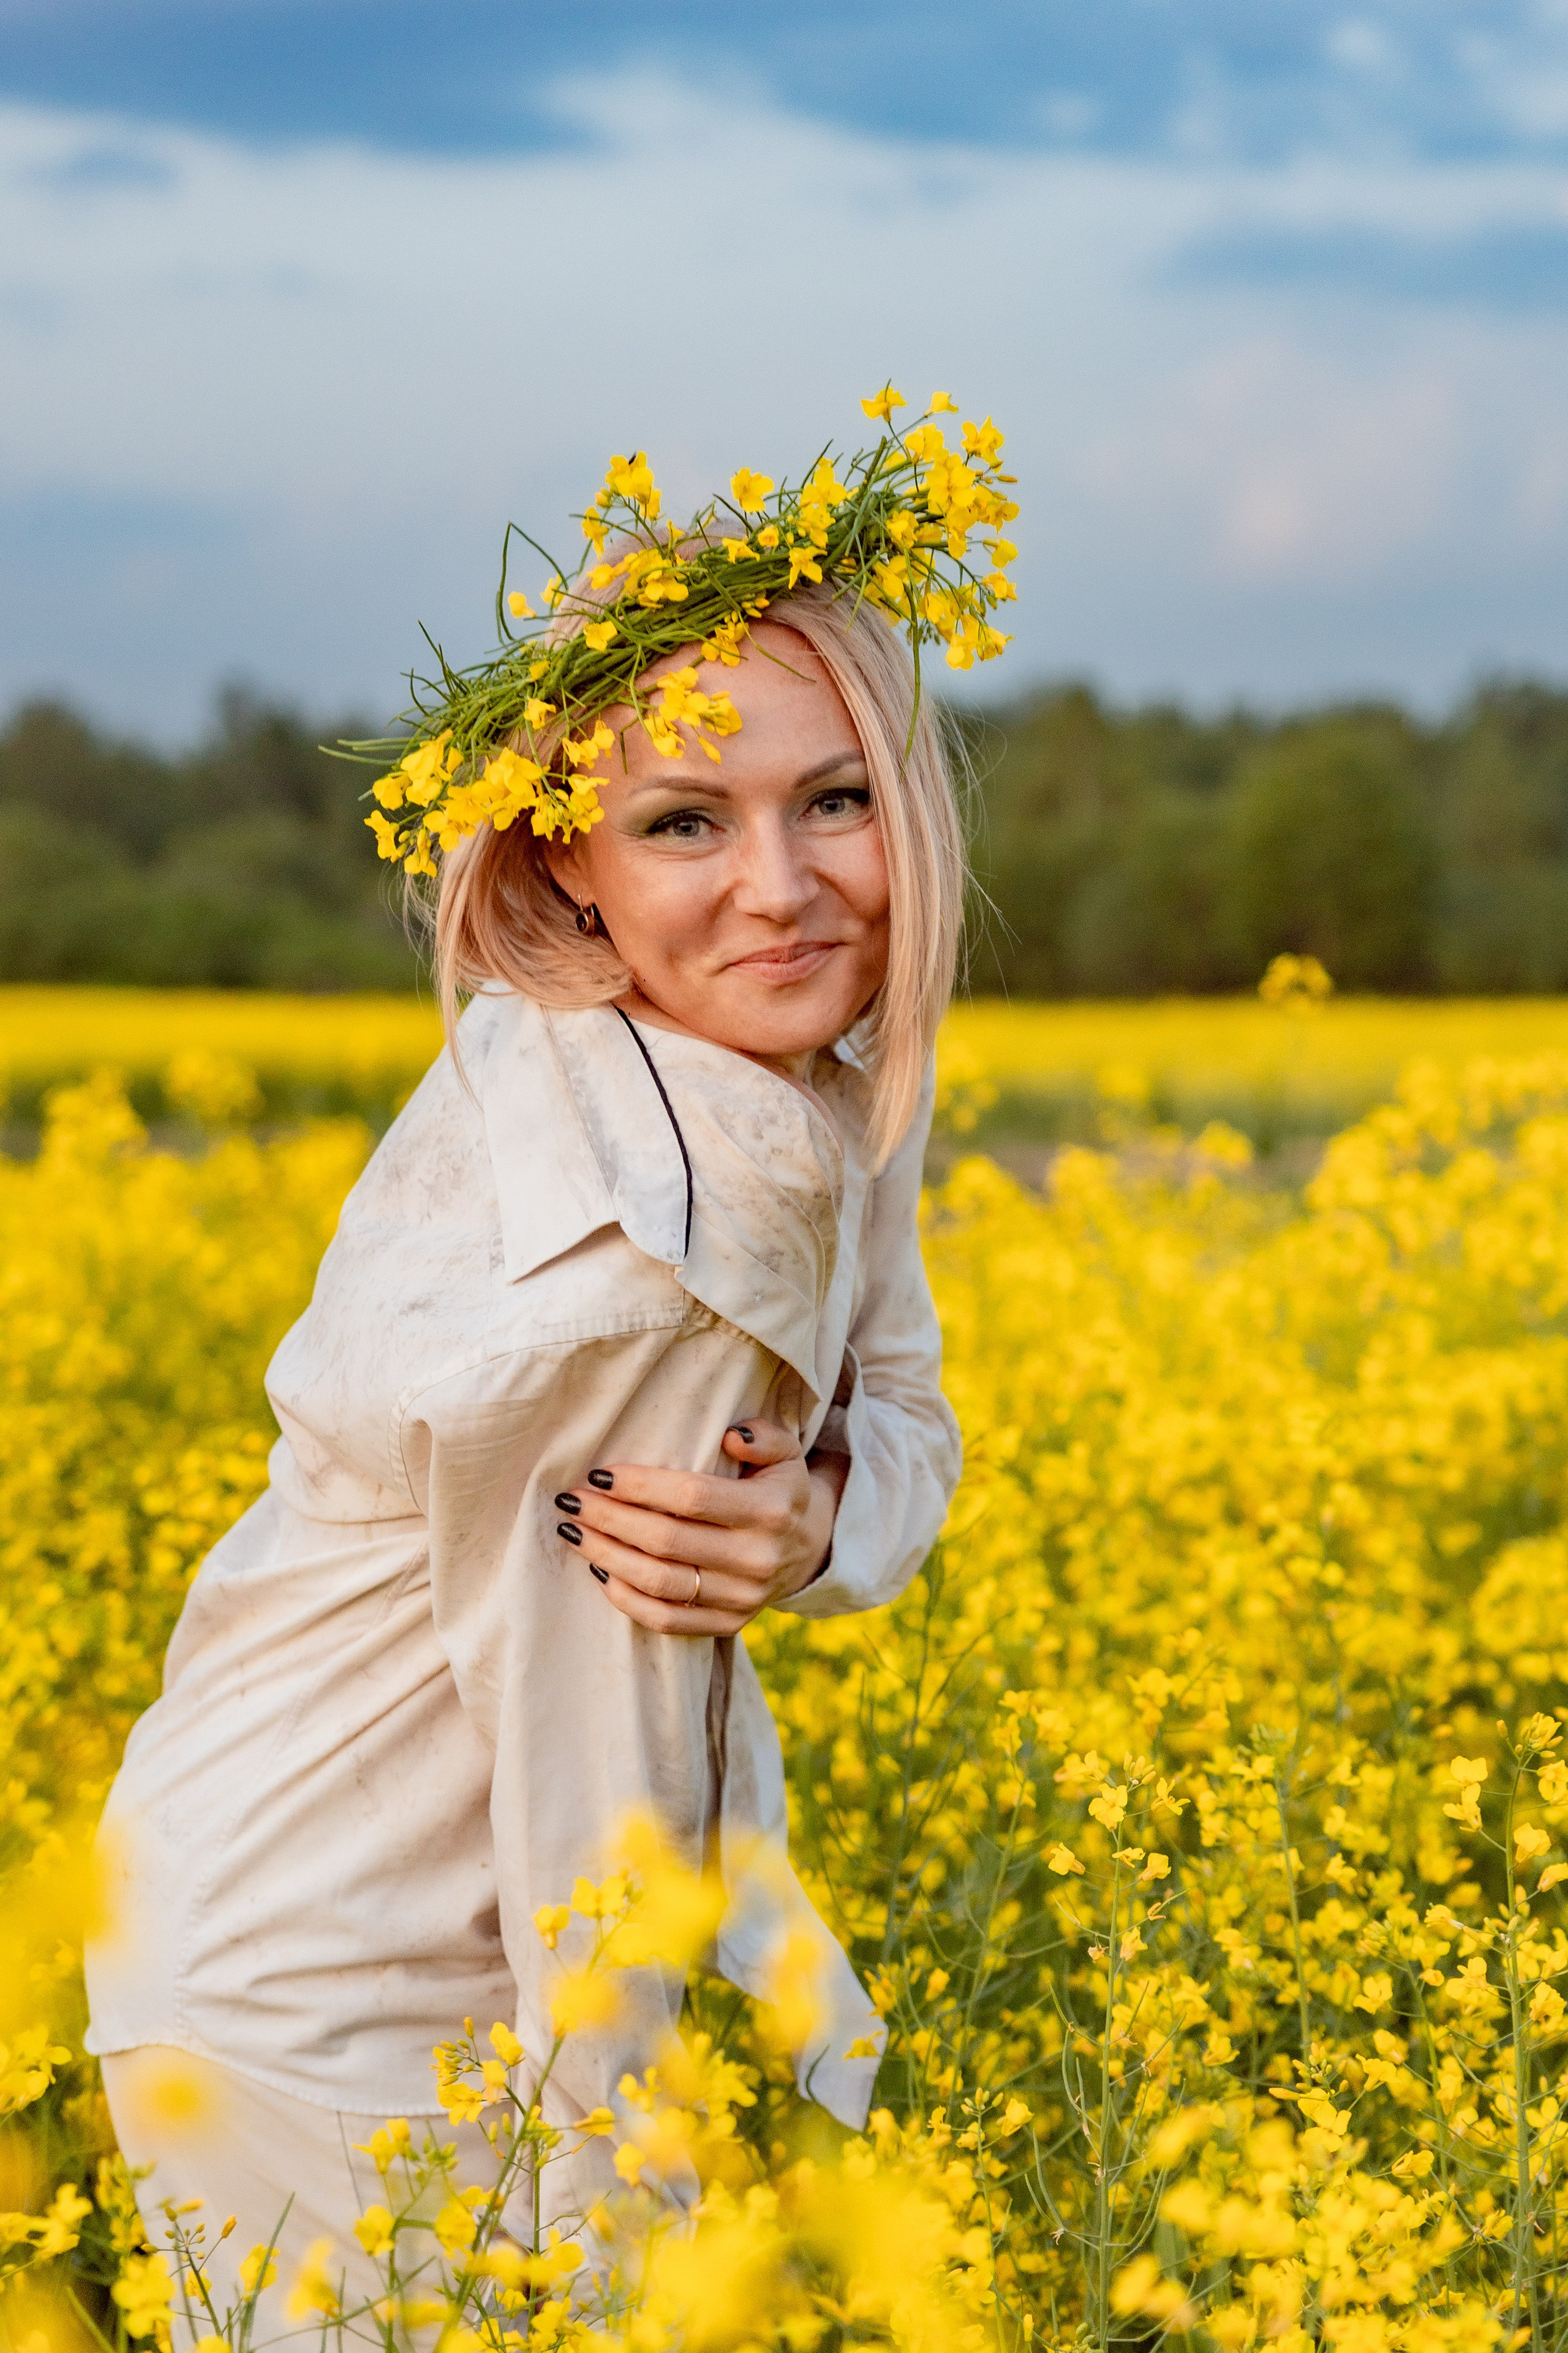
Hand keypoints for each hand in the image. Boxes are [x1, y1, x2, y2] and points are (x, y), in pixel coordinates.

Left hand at [552, 1419, 847, 1635]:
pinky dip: (626, 1599)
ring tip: (574, 1531)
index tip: (598, 1473)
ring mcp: (743, 1598)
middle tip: (572, 1500)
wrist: (809, 1549)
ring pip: (659, 1582)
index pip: (692, 1497)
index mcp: (771, 1510)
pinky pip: (667, 1620)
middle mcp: (758, 1559)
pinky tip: (600, 1571)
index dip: (640, 1486)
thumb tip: (730, 1436)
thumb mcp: (786, 1452)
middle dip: (610, 1518)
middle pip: (666, 1541)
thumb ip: (764, 1436)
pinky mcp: (728, 1625)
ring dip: (607, 1556)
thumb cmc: (779, 1488)